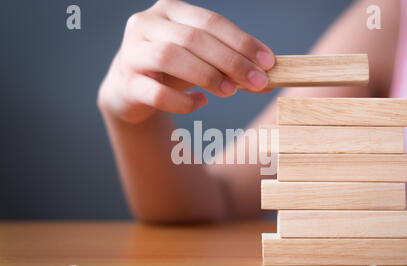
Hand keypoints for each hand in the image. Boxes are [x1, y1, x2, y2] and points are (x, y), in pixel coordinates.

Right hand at [97, 0, 274, 122]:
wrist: (130, 89)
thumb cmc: (171, 70)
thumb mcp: (201, 60)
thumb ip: (230, 65)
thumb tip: (268, 81)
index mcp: (170, 10)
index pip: (211, 21)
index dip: (242, 42)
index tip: (268, 63)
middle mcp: (147, 24)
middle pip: (194, 38)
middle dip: (231, 61)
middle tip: (257, 82)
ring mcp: (132, 52)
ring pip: (171, 57)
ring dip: (208, 76)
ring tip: (231, 91)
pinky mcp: (127, 83)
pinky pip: (157, 93)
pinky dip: (183, 101)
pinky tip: (200, 103)